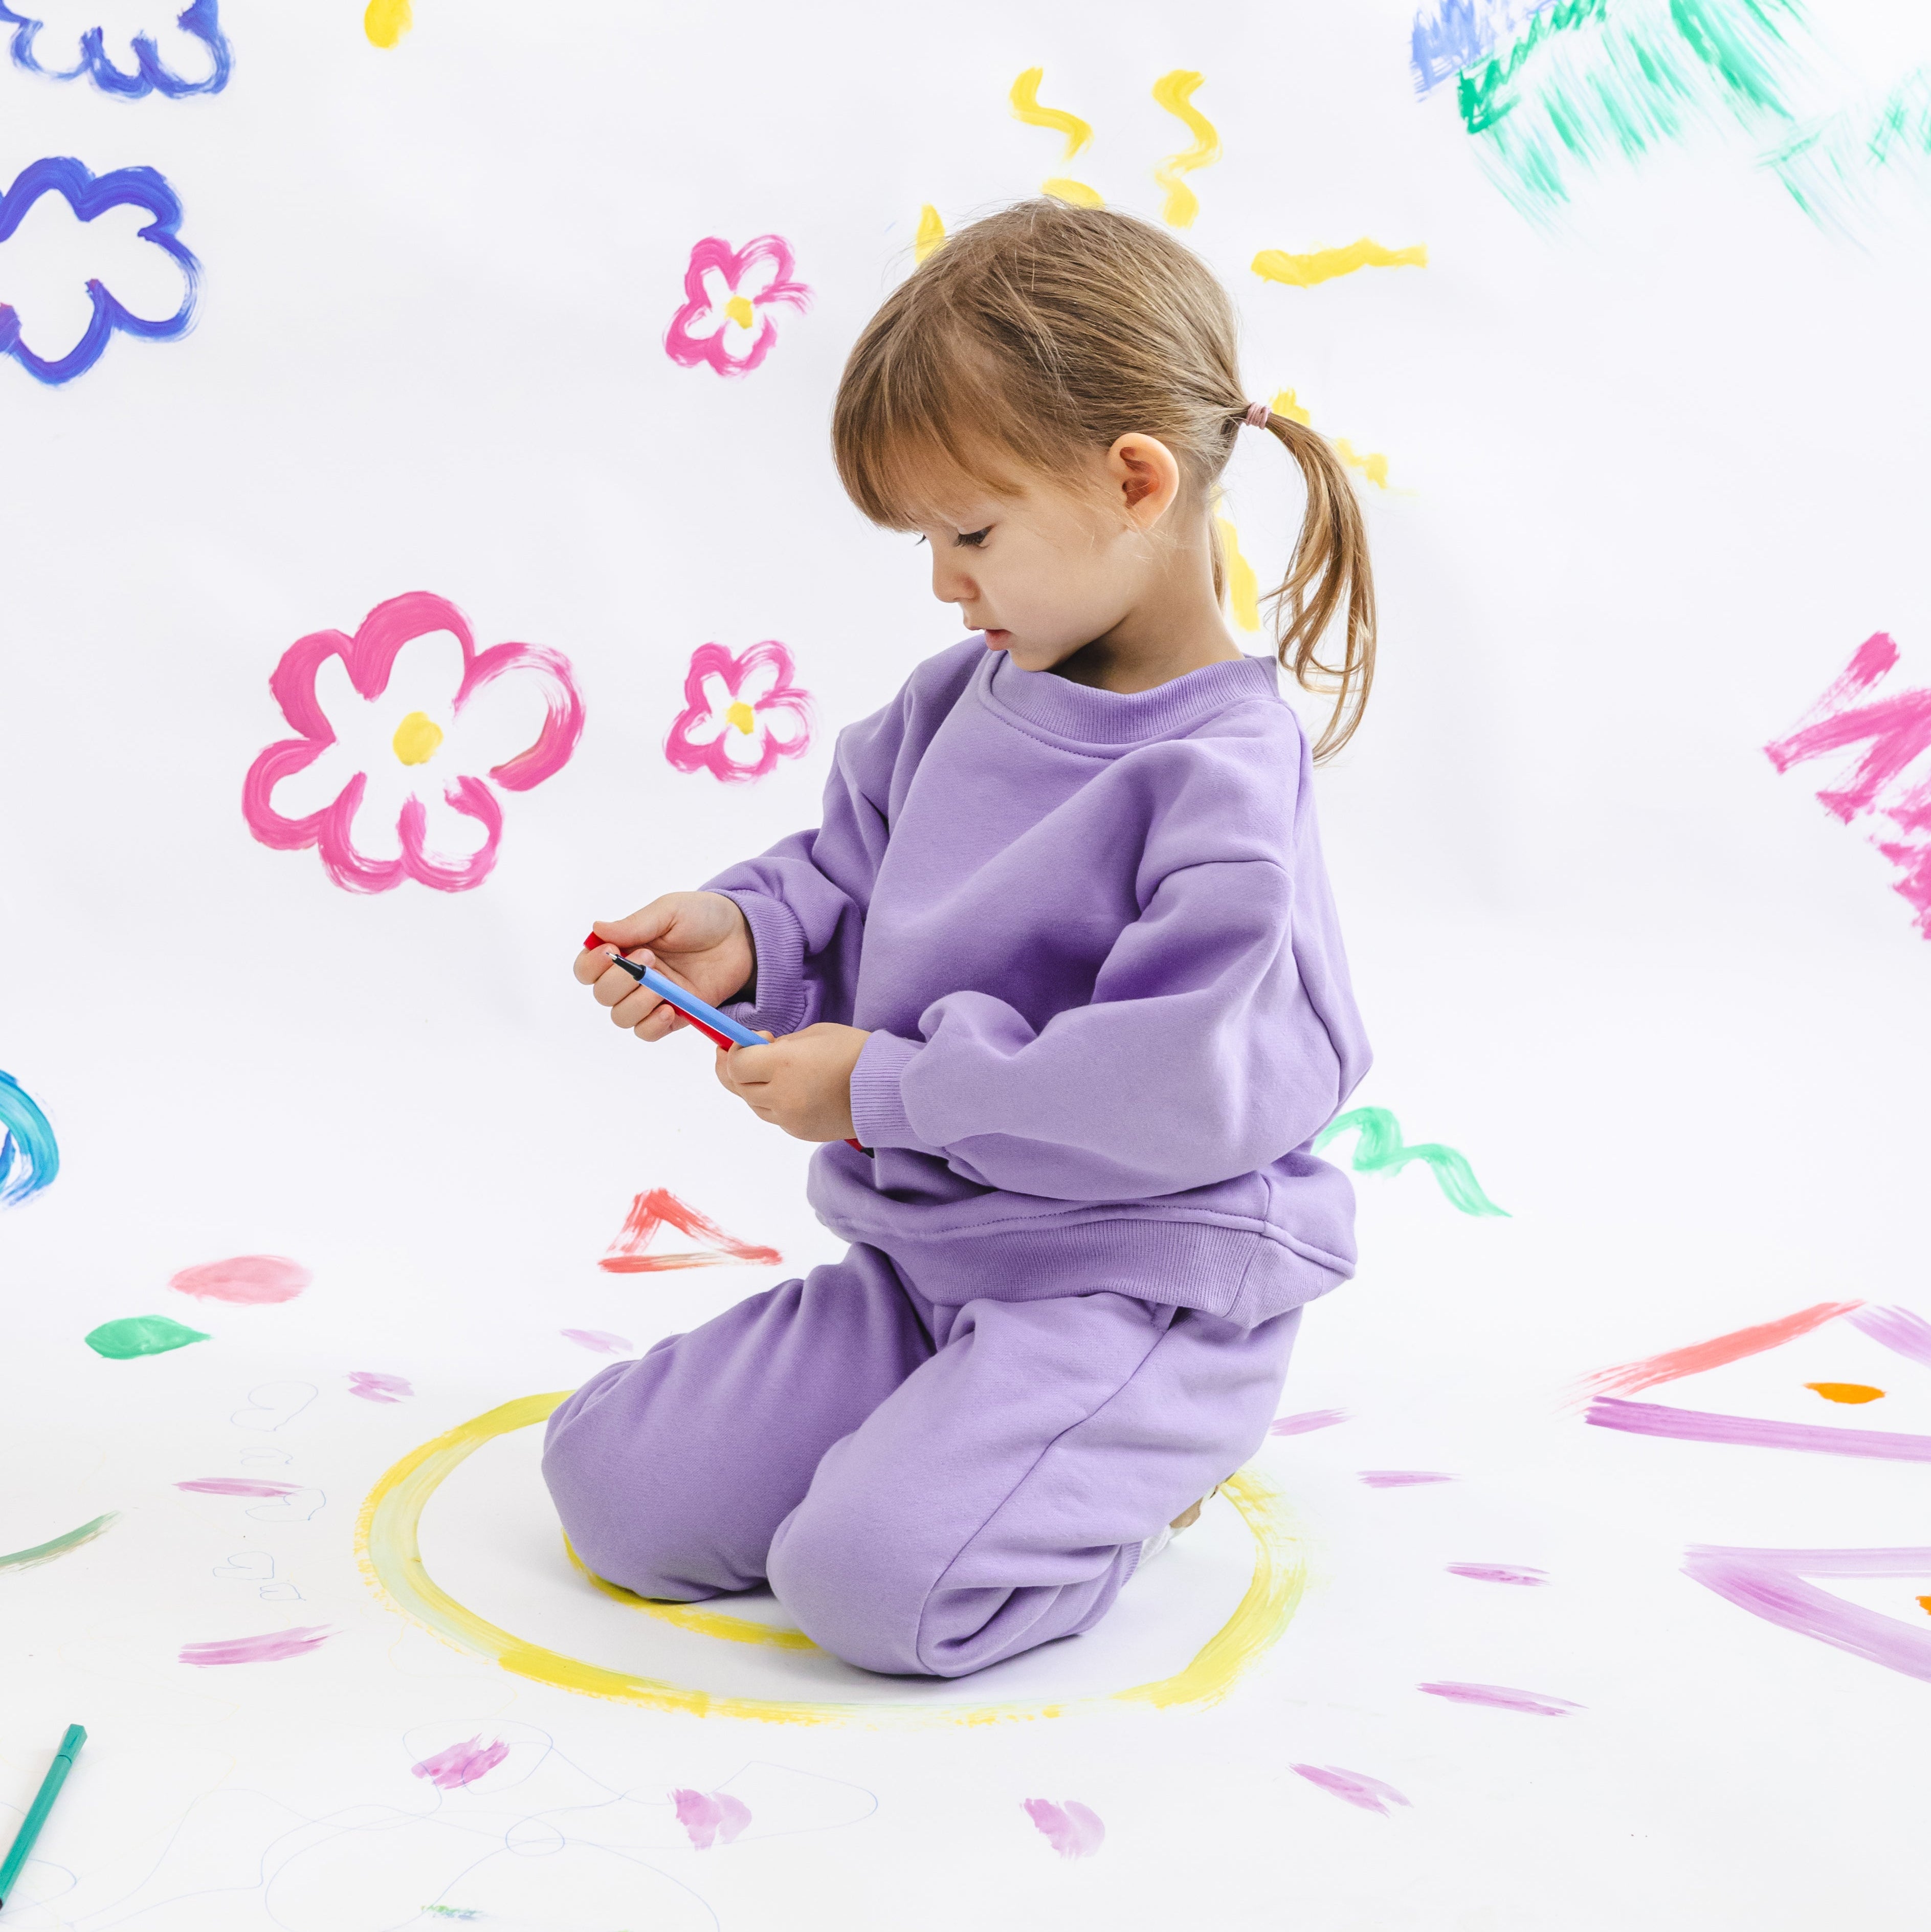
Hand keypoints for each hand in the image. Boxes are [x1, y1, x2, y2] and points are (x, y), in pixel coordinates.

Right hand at [577, 892, 753, 1041]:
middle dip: (619, 981)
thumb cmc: (704, 917)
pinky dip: (651, 1025)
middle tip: (650, 958)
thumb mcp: (670, 911)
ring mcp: (652, 997)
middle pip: (602, 995)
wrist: (745, 936)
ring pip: (621, 1017)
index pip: (587, 968)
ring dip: (635, 1003)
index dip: (591, 965)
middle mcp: (632, 976)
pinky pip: (648, 1032)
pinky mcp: (674, 1014)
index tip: (611, 951)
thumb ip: (634, 924)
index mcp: (623, 948)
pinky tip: (666, 1010)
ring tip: (660, 985)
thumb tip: (596, 930)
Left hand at [715, 1024, 869, 1142]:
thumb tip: (759, 1051)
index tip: (743, 1041)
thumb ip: (781, 1045)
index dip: (733, 1051)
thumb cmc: (857, 1053)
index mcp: (784, 1065)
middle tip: (738, 1053)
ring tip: (767, 1072)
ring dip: (753, 1087)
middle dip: (736, 1069)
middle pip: (739, 1087)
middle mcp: (782, 1096)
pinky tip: (788, 1088)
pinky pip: (774, 1117)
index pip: (737, 1064)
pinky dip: (773, 1103)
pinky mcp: (800, 1133)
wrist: (889, 1090)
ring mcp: (790, 1119)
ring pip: (753, 1105)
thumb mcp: (815, 1035)